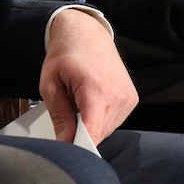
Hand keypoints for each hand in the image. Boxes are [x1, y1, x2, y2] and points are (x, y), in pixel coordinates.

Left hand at [37, 9, 137, 142]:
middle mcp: (118, 95)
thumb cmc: (66, 54)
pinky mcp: (132, 100)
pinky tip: (91, 100)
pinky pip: (114, 121)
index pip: (93, 134)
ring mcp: (128, 98)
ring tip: (80, 100)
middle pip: (98, 135)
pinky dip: (100, 117)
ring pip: (106, 130)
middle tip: (68, 110)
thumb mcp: (51, 85)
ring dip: (91, 124)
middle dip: (80, 131)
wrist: (86, 33)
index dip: (78, 146)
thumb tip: (65, 144)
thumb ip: (60, 117)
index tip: (66, 151)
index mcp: (96, 90)